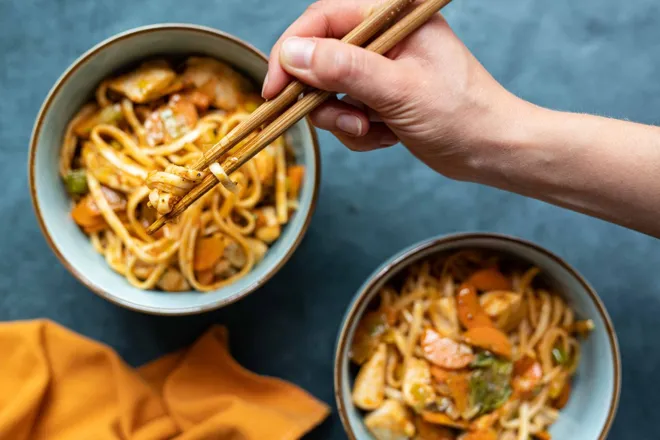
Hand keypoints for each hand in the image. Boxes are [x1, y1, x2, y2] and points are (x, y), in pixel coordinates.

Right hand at [263, 0, 528, 179]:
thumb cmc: (461, 114)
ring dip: (344, 119)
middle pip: (321, 57)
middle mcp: (385, 38)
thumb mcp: (399, 90)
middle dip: (326, 96)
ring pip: (330, 90)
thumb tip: (293, 53)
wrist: (490, 151)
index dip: (293, 51)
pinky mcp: (381, 97)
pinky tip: (387, 137)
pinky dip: (359, 132)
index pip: (324, 19)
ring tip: (374, 130)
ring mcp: (382, 69)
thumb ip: (344, 69)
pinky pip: (346, 112)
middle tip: (346, 120)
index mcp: (394, 16)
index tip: (275, 88)